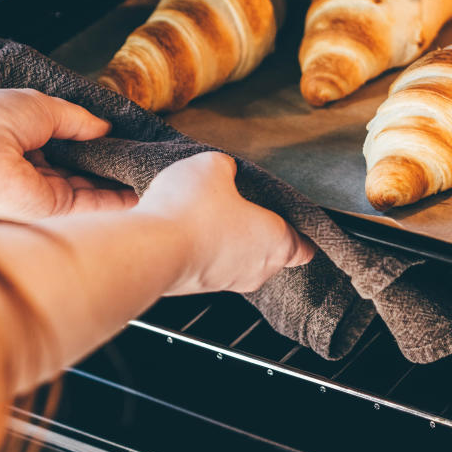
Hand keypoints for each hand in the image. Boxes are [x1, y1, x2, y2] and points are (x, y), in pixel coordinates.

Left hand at [0, 89, 137, 220]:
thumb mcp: (43, 106)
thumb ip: (78, 119)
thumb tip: (106, 127)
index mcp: (25, 140)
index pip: (69, 147)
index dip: (96, 145)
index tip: (125, 142)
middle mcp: (34, 169)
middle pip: (82, 171)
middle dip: (112, 167)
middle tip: (145, 160)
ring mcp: (42, 192)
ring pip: (90, 190)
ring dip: (119, 185)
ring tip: (152, 173)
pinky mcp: (50, 209)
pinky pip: (90, 205)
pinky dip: (116, 201)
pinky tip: (141, 192)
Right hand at [137, 152, 315, 293]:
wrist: (148, 250)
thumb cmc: (191, 213)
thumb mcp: (214, 165)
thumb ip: (227, 167)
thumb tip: (223, 171)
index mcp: (275, 241)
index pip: (303, 247)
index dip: (301, 231)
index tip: (295, 220)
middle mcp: (255, 268)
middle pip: (268, 250)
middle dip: (255, 228)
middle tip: (240, 204)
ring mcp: (224, 281)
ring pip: (233, 257)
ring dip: (223, 237)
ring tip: (203, 210)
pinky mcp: (194, 286)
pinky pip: (204, 261)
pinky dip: (196, 245)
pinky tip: (179, 224)